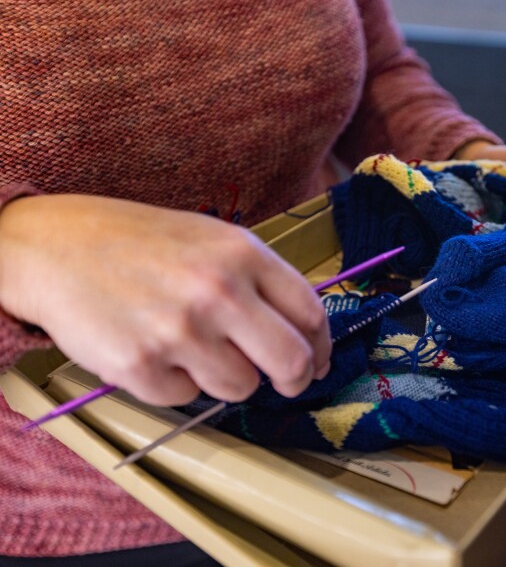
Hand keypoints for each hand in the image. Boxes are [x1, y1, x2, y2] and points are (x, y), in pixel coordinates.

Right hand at [0, 194, 330, 405]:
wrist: (54, 247)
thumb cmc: (139, 242)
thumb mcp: (210, 238)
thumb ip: (258, 279)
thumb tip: (302, 332)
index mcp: (243, 254)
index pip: (311, 314)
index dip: (321, 347)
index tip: (317, 361)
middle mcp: (219, 292)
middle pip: (290, 361)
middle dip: (294, 380)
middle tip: (285, 382)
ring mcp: (180, 331)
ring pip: (240, 387)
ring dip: (225, 377)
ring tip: (192, 346)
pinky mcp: (141, 366)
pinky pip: (185, 397)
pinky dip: (176, 383)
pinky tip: (154, 350)